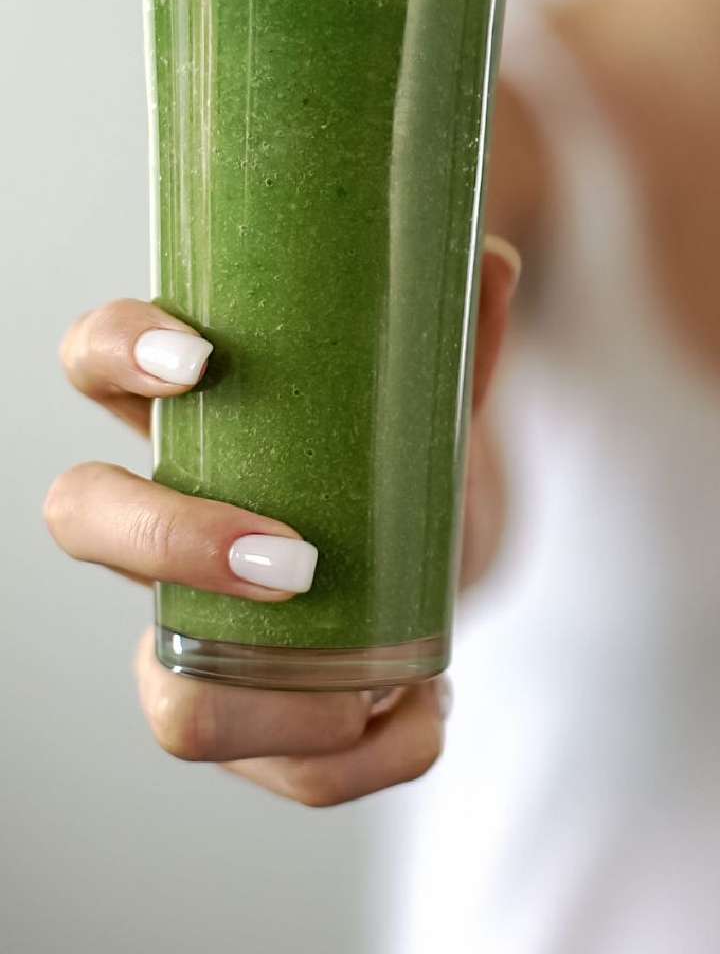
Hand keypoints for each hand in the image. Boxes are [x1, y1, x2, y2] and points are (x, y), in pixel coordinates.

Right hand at [43, 244, 515, 805]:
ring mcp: (195, 633)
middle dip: (170, 542)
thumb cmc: (400, 460)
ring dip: (279, 711)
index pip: (96, 363)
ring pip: (169, 701)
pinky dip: (362, 761)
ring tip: (380, 681)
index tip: (203, 362)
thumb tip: (492, 261)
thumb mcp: (432, 402)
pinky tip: (425, 710)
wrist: (432, 560)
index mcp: (196, 425)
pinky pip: (277, 773)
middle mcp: (165, 528)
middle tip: (294, 560)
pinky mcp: (251, 719)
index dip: (116, 354)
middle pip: (81, 518)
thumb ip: (460, 348)